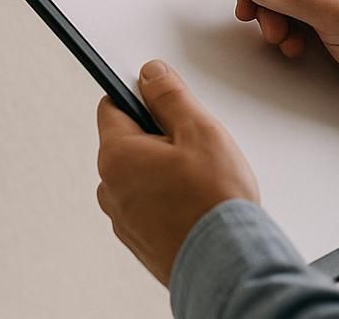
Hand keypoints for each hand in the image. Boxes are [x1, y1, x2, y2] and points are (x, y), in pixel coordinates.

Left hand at [95, 59, 258, 285]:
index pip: (112, 107)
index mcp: (117, 156)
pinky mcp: (139, 241)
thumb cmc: (214, 202)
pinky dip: (166, 199)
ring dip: (162, 170)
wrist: (227, 265)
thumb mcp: (199, 131)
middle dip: (157, 137)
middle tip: (194, 146)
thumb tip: (150, 74)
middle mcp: (110, 189)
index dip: (139, 97)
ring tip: (199, 180)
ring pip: (139, 176)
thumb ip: (170, 96)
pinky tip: (195, 203)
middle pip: (127, 142)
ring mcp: (123, 219)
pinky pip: (147, 205)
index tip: (161, 97)